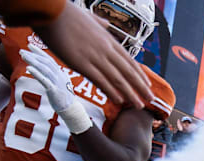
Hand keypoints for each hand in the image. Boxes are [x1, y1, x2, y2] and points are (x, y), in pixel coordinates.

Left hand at [20, 44, 74, 112]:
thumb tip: (44, 70)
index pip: (49, 59)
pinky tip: (28, 68)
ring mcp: (57, 82)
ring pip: (44, 69)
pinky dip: (36, 73)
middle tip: (21, 51)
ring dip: (33, 61)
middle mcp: (59, 75)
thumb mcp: (59, 83)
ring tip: (23, 56)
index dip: (39, 52)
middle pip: (45, 62)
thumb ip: (53, 76)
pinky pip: (44, 80)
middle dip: (33, 55)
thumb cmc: (63, 97)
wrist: (70, 109)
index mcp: (60, 73)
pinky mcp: (54, 90)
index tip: (29, 46)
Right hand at [33, 3, 152, 108]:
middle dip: (140, 87)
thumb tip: (106, 24)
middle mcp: (106, 50)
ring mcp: (95, 57)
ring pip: (118, 79)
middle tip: (151, 99)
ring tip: (139, 105)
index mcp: (108, 39)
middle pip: (128, 72)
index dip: (139, 74)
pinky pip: (100, 80)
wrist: (52, 12)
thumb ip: (100, 23)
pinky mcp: (82, 64)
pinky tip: (119, 101)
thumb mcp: (90, 17)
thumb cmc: (67, 14)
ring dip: (130, 94)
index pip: (129, 61)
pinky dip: (111, 92)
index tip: (147, 84)